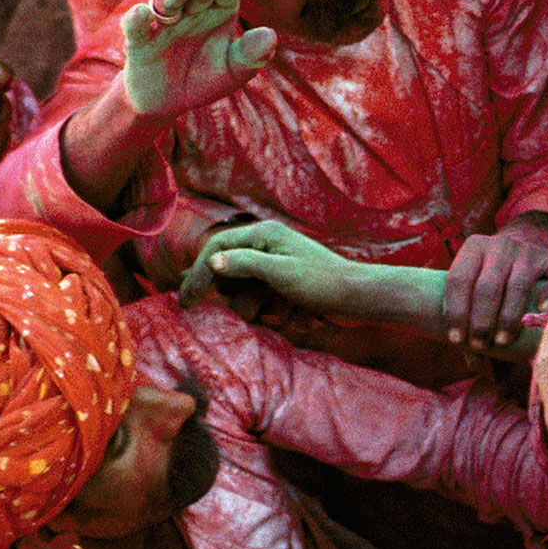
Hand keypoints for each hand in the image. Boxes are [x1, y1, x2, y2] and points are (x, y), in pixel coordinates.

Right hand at [120, 0, 276, 119]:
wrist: (168, 103)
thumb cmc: (205, 78)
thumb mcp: (234, 71)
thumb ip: (251, 54)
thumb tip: (270, 35)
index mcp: (218, 11)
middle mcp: (191, 11)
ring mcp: (164, 24)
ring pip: (168, 0)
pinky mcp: (139, 41)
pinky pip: (135, 27)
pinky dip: (136, 19)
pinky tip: (141, 13)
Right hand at [179, 218, 363, 313]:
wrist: (359, 297)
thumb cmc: (322, 282)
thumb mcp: (281, 273)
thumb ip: (246, 265)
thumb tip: (212, 262)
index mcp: (263, 234)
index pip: (216, 248)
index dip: (198, 272)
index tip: (188, 299)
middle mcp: (266, 244)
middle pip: (226, 267)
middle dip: (224, 290)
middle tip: (210, 306)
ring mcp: (274, 262)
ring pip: (242, 285)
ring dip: (250, 304)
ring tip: (276, 311)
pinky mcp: (282, 280)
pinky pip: (259, 294)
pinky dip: (264, 307)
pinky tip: (283, 314)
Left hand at [444, 219, 547, 350]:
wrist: (528, 241)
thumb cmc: (495, 276)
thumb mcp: (475, 285)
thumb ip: (470, 319)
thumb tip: (474, 363)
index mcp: (474, 247)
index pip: (459, 279)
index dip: (456, 311)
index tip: (458, 339)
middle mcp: (501, 246)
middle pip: (488, 286)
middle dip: (482, 319)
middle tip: (480, 343)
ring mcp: (530, 251)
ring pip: (519, 285)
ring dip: (509, 317)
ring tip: (503, 341)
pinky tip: (544, 311)